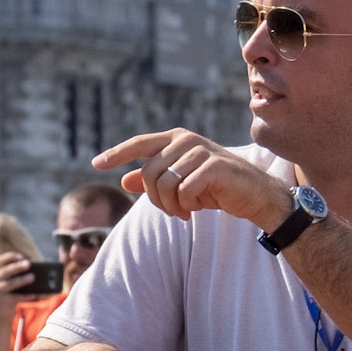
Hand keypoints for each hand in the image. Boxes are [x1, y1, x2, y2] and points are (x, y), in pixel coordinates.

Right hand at [0, 252, 33, 318]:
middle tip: (28, 264)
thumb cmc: (9, 296)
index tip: (21, 256)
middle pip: (5, 271)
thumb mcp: (10, 285)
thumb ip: (17, 277)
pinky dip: (27, 295)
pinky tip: (36, 294)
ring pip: (9, 284)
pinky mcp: (1, 302)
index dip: (10, 257)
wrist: (0, 316)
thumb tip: (34, 272)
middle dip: (17, 267)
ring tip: (33, 277)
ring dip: (22, 280)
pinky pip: (16, 297)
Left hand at [100, 129, 290, 231]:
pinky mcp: (214, 166)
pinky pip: (184, 191)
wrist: (255, 195)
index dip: (117, 154)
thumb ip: (154, 179)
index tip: (97, 163)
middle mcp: (187, 140)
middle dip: (155, 199)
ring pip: (164, 184)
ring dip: (171, 205)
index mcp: (177, 139)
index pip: (140, 144)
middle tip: (171, 211)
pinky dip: (186, 205)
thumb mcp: (181, 183)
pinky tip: (196, 209)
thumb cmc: (217, 187)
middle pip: (149, 173)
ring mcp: (201, 151)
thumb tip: (123, 180)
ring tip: (183, 211)